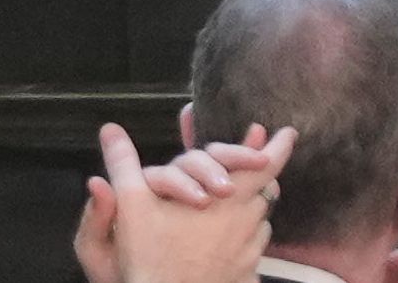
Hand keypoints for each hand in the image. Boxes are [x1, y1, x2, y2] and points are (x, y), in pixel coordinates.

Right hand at [72, 120, 292, 282]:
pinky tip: (235, 241)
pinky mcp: (245, 276)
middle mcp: (247, 221)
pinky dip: (248, 240)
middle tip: (265, 163)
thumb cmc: (148, 258)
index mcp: (229, 196)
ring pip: (261, 222)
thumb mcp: (131, 206)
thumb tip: (109, 129)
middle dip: (265, 175)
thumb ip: (124, 165)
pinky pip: (254, 252)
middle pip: (268, 190)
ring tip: (249, 200)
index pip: (266, 163)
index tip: (288, 133)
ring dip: (256, 209)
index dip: (278, 147)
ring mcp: (249, 251)